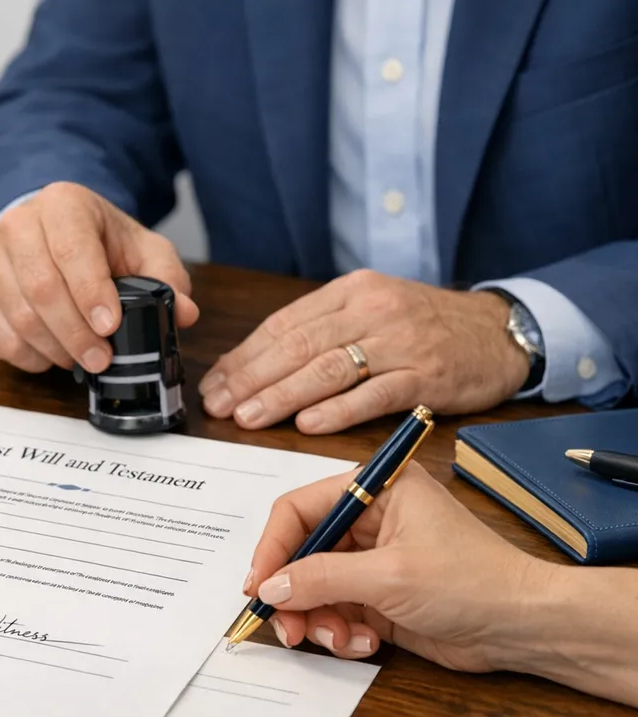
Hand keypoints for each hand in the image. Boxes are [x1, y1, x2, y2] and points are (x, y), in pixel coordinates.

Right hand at [0, 182, 199, 373]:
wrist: (50, 233)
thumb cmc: (99, 243)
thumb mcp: (142, 248)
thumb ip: (166, 277)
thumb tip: (185, 312)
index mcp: (62, 204)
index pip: (72, 251)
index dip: (91, 293)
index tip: (110, 326)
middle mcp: (19, 225)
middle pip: (41, 289)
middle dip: (75, 333)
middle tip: (102, 359)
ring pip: (19, 315)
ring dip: (54, 348)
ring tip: (82, 359)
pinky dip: (27, 355)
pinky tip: (52, 355)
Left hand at [199, 270, 528, 432]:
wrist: (501, 331)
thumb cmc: (425, 326)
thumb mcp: (371, 309)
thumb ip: (322, 330)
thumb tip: (259, 365)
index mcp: (351, 291)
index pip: (285, 325)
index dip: (245, 357)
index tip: (217, 383)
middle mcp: (373, 311)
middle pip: (299, 347)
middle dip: (252, 379)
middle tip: (220, 406)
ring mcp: (401, 344)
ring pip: (329, 370)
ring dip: (283, 396)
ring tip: (249, 417)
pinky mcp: (427, 377)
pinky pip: (375, 395)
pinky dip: (338, 411)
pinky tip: (307, 425)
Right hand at [244, 463, 549, 672]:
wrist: (524, 627)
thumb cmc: (473, 581)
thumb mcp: (388, 576)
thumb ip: (321, 578)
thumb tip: (268, 587)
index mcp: (374, 490)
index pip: (298, 510)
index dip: (272, 548)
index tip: (257, 586)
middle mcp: (368, 520)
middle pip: (300, 553)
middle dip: (292, 594)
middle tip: (286, 628)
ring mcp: (370, 561)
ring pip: (312, 588)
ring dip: (317, 619)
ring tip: (339, 639)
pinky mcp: (376, 596)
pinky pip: (334, 612)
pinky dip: (339, 632)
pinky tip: (366, 645)